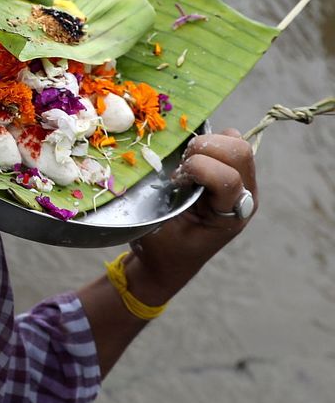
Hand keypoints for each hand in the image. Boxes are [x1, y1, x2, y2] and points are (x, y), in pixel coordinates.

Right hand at [127, 130, 257, 302]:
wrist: (169, 261)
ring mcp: (242, 183)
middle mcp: (244, 197)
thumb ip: (166, 200)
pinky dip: (209, 141)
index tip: (174, 181)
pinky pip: (230, 142)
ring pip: (237, 143)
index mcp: (230, 216)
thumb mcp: (157, 228)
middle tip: (181, 165)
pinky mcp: (233, 172)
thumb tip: (165, 164)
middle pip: (239, 152)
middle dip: (204, 149)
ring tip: (186, 160)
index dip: (196, 170)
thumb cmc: (161, 247)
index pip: (228, 178)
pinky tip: (192, 158)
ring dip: (207, 143)